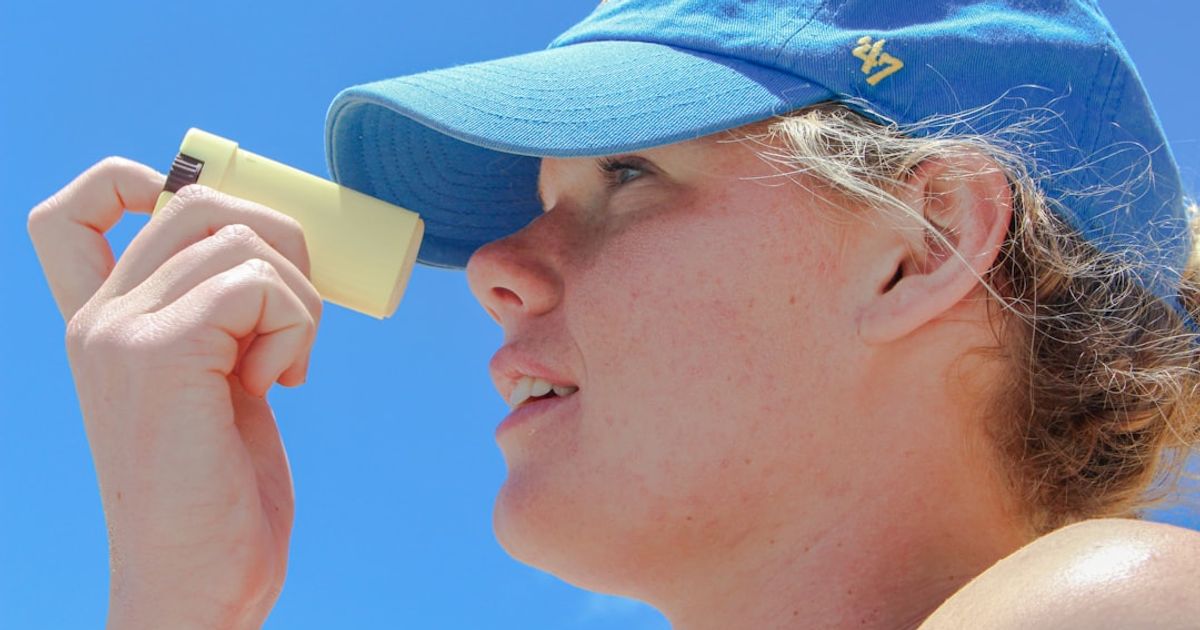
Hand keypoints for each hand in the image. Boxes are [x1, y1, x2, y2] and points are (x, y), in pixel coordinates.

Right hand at [28, 157, 321, 628]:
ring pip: (240, 239)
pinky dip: (295, 323)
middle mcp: (100, 319)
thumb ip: (221, 321)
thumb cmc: (219, 491)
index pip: (80, 211)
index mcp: (105, 323)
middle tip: (300, 309)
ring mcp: (122, 332)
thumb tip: (281, 248)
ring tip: (286, 364)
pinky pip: (258, 285)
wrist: (198, 582)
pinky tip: (280, 382)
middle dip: (278, 236)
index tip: (223, 232)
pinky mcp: (161, 355)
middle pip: (196, 201)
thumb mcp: (217, 385)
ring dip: (298, 296)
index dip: (144, 182)